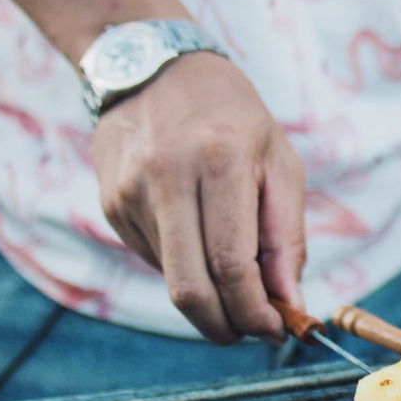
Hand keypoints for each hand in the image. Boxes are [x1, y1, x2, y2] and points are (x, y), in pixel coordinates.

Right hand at [92, 53, 305, 342]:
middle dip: (226, 326)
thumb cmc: (235, 119)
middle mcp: (166, 178)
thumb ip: (286, 238)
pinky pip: (154, 259)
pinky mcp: (111, 204)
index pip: (231, 265)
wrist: (157, 68)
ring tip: (238, 286)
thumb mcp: (280, 165)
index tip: (277, 330)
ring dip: (209, 301)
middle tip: (253, 332)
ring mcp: (130, 193)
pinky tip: (200, 240)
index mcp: (220, 162)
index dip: (255, 312)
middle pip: (190, 288)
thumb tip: (290, 303)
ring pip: (169, 280)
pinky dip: (185, 268)